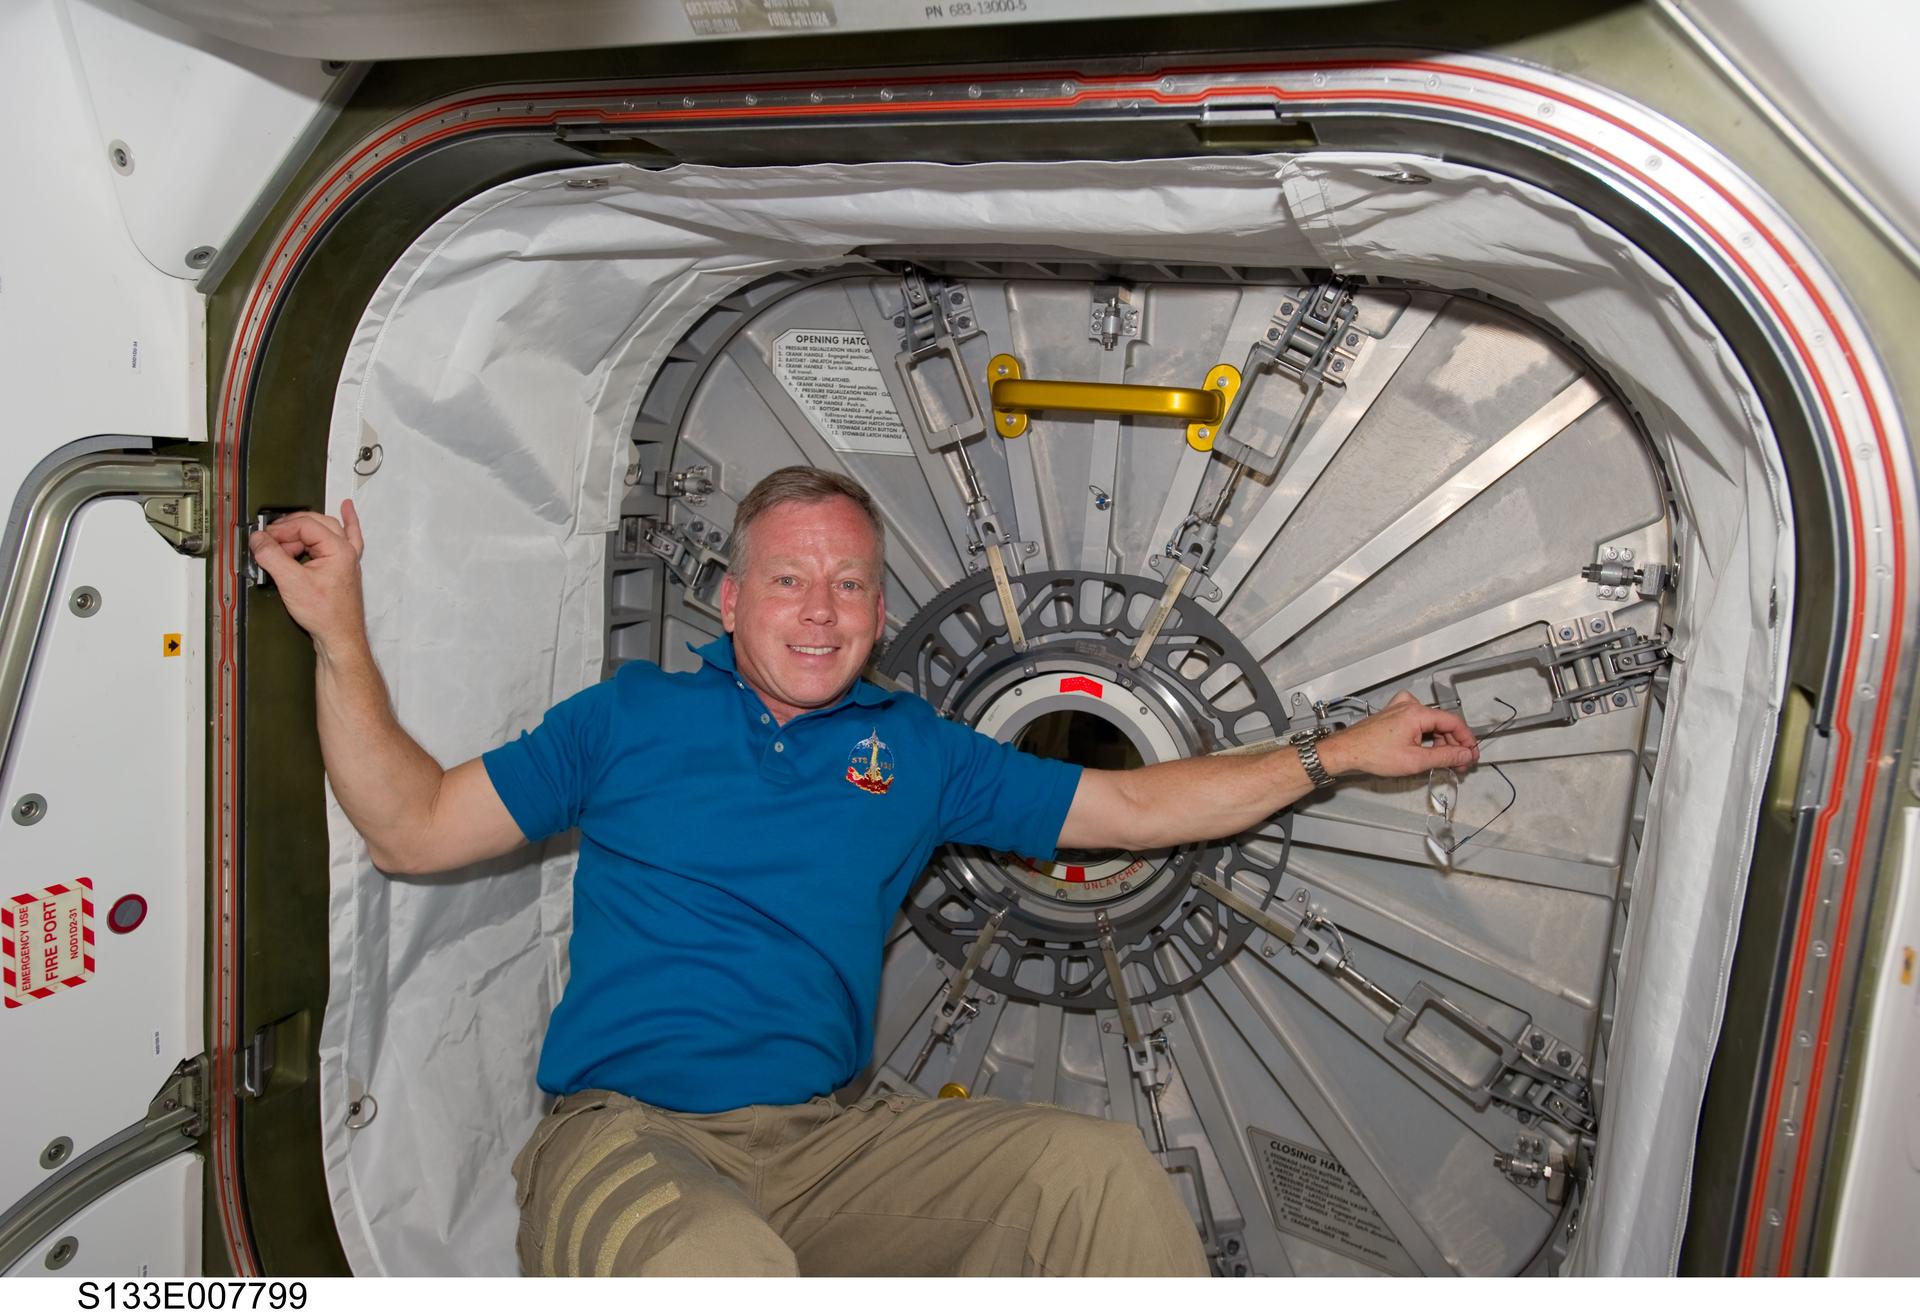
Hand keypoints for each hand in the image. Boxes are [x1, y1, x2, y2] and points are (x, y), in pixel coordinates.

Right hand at [247, 501, 367, 658]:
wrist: (340, 638)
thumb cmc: (327, 615)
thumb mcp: (291, 583)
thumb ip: (272, 557)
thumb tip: (258, 539)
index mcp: (339, 549)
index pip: (305, 525)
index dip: (281, 529)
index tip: (263, 538)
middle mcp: (346, 551)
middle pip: (315, 523)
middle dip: (289, 529)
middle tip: (269, 539)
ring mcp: (346, 559)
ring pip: (327, 529)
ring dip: (305, 529)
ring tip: (284, 537)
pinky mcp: (342, 568)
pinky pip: (347, 536)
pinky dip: (347, 522)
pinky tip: (347, 508)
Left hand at [1318, 690, 1477, 778]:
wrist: (1346, 752)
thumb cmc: (1372, 753)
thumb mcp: (1415, 760)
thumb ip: (1445, 756)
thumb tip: (1464, 754)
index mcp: (1417, 712)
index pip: (1454, 722)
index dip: (1466, 739)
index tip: (1471, 754)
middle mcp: (1409, 706)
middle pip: (1443, 723)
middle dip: (1454, 744)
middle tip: (1459, 763)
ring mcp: (1400, 709)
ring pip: (1431, 723)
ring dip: (1440, 742)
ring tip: (1444, 761)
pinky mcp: (1394, 715)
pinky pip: (1418, 722)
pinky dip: (1425, 735)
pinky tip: (1426, 750)